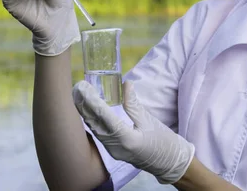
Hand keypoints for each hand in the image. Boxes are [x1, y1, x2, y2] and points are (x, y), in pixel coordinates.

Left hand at [73, 80, 194, 184]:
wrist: (169, 162)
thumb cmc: (162, 141)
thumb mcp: (149, 120)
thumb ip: (134, 104)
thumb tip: (125, 84)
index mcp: (127, 139)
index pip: (104, 117)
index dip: (92, 101)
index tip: (84, 89)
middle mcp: (116, 147)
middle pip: (95, 124)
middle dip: (84, 106)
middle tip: (77, 88)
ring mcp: (113, 151)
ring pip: (95, 130)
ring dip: (86, 113)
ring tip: (79, 97)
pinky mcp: (114, 151)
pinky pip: (99, 134)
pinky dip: (93, 121)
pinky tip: (88, 111)